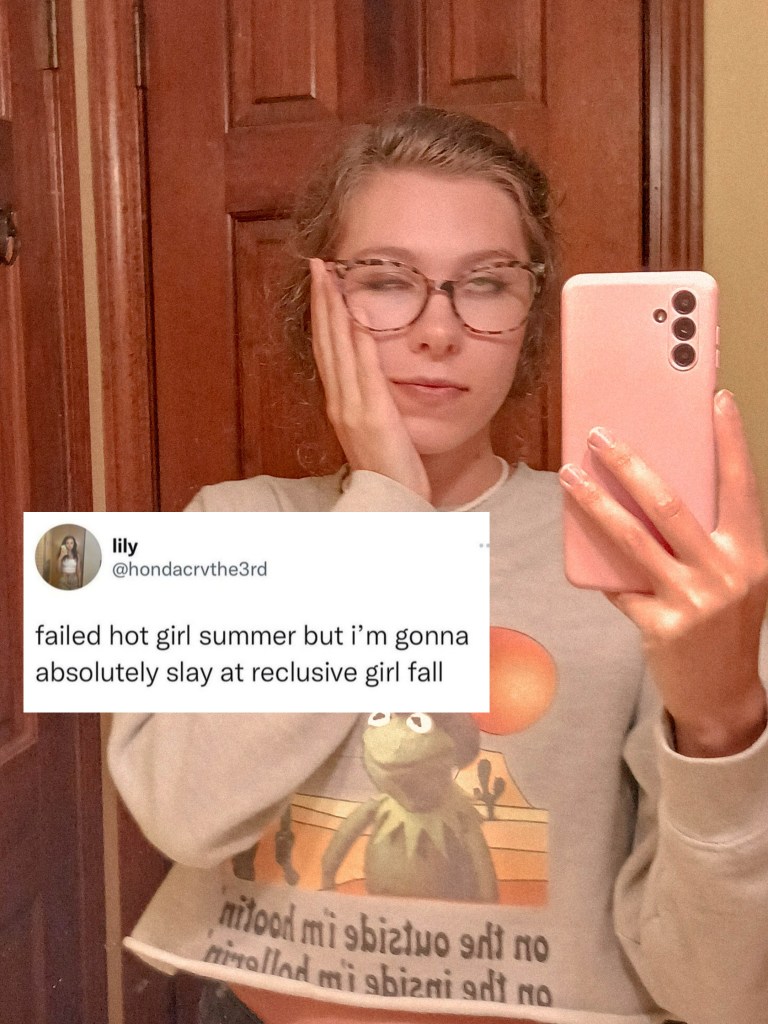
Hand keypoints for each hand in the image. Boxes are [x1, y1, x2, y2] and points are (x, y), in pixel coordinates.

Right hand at [309, 259, 430, 501]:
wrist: (390, 504)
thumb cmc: (387, 470)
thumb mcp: (375, 429)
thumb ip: (370, 401)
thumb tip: (372, 373)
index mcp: (340, 403)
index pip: (328, 349)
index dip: (322, 314)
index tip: (322, 281)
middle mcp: (340, 402)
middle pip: (326, 341)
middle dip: (322, 300)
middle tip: (318, 264)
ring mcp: (353, 408)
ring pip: (339, 348)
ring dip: (334, 309)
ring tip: (330, 276)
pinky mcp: (373, 416)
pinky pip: (365, 370)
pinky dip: (360, 340)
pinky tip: (359, 313)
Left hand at [559, 390, 767, 756]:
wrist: (724, 694)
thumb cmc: (723, 623)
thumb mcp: (731, 577)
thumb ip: (703, 540)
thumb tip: (646, 491)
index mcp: (751, 553)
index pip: (741, 485)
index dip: (730, 441)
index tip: (717, 399)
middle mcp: (728, 573)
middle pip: (670, 505)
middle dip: (630, 464)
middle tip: (600, 435)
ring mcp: (695, 601)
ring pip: (633, 539)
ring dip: (595, 503)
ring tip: (570, 476)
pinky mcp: (662, 625)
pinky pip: (620, 584)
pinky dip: (600, 565)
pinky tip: (581, 542)